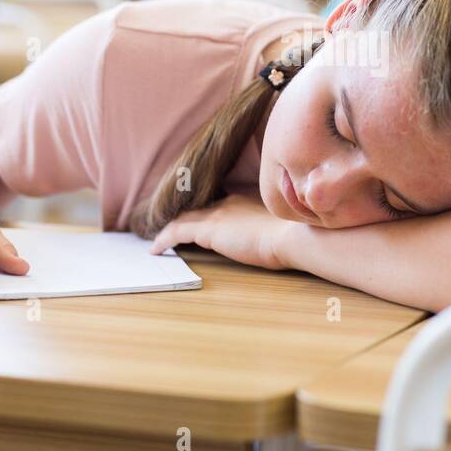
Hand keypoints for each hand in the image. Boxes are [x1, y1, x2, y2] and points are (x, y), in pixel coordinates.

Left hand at [149, 194, 293, 269]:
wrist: (292, 235)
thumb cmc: (294, 235)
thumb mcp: (280, 227)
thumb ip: (270, 228)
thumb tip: (273, 237)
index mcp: (243, 201)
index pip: (215, 206)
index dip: (203, 214)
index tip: (196, 223)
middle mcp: (227, 203)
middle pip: (196, 210)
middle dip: (183, 220)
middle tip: (169, 231)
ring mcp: (216, 215)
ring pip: (183, 220)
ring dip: (169, 230)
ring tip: (158, 241)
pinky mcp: (208, 229)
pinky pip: (177, 232)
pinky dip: (164, 239)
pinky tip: (156, 249)